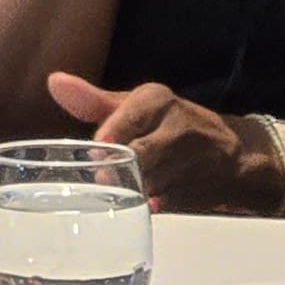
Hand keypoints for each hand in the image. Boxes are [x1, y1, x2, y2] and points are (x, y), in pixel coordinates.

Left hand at [43, 70, 269, 210]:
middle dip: (119, 168)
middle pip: (140, 153)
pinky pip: (166, 201)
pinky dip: (152, 203)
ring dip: (132, 188)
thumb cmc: (166, 124)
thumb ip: (92, 101)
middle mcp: (177, 125)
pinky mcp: (197, 189)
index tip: (99, 148)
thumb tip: (54, 82)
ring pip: (151, 180)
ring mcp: (191, 159)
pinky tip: (147, 201)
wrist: (230, 152)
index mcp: (157, 100)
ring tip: (121, 189)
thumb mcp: (133, 106)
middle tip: (103, 176)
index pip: (129, 116)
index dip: (112, 134)